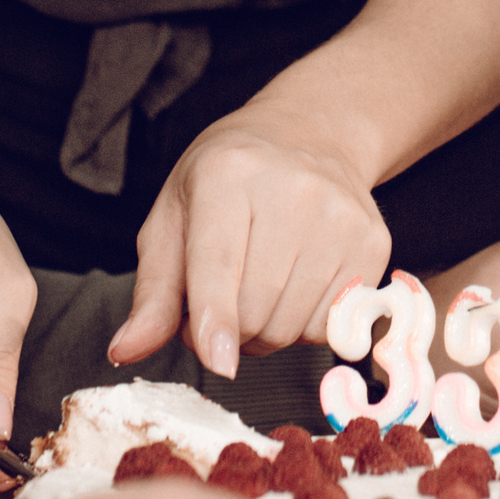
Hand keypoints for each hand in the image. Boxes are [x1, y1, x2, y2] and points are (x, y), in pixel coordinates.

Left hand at [107, 104, 391, 379]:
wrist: (307, 137)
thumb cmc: (226, 182)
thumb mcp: (174, 219)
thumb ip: (153, 292)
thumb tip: (126, 350)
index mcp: (227, 174)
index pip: (220, 264)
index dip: (216, 319)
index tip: (218, 362)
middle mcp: (293, 190)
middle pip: (256, 310)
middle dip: (228, 331)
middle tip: (219, 304)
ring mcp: (341, 215)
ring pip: (294, 327)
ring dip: (266, 333)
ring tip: (256, 291)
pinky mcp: (374, 242)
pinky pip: (331, 327)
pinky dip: (304, 325)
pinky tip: (295, 286)